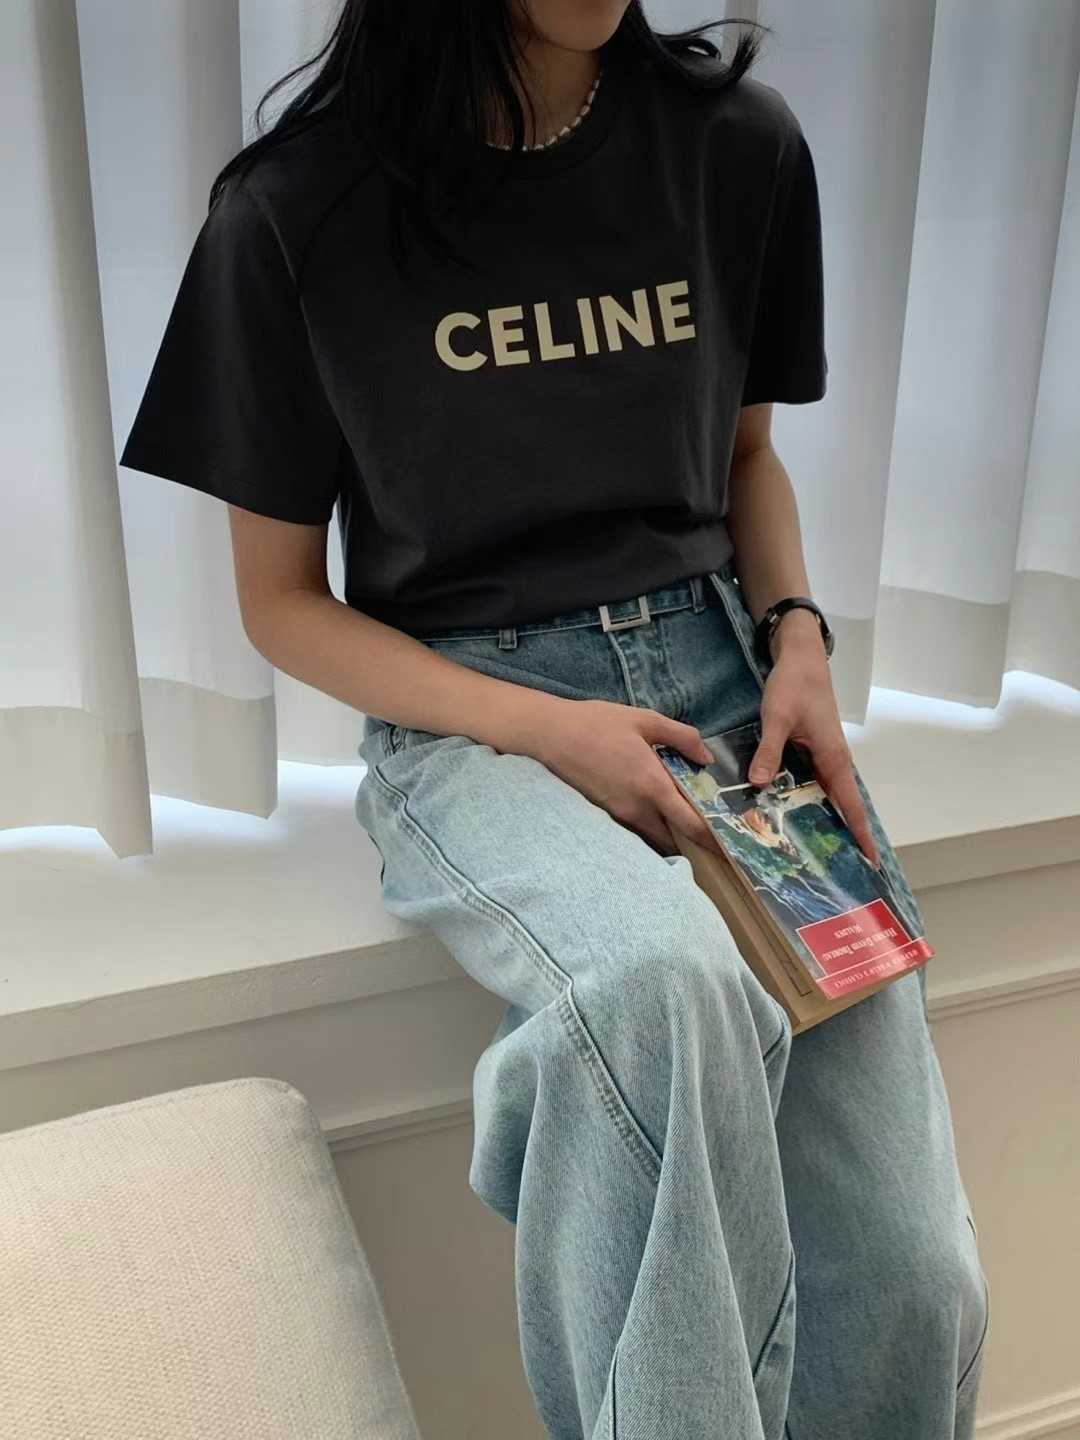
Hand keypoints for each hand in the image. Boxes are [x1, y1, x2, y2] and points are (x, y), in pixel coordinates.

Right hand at [526, 698, 723, 858]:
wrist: (550, 735)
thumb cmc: (597, 724)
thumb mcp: (645, 720)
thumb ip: (682, 737)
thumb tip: (706, 758)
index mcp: (652, 786)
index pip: (690, 825)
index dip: (711, 839)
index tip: (728, 847)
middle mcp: (636, 809)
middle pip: (672, 840)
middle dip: (690, 842)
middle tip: (708, 834)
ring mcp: (617, 815)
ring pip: (651, 837)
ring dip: (667, 835)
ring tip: (680, 821)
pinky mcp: (602, 814)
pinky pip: (632, 829)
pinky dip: (647, 826)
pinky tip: (650, 809)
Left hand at [748, 616, 879, 866]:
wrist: (800, 658)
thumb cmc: (794, 685)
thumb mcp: (777, 718)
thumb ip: (769, 752)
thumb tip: (759, 785)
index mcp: (834, 758)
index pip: (852, 806)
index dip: (861, 835)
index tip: (871, 863)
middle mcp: (834, 762)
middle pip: (842, 808)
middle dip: (843, 839)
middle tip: (838, 874)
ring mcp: (824, 757)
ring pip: (825, 797)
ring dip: (823, 822)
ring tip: (814, 855)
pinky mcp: (811, 751)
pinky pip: (812, 784)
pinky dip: (805, 802)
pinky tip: (789, 815)